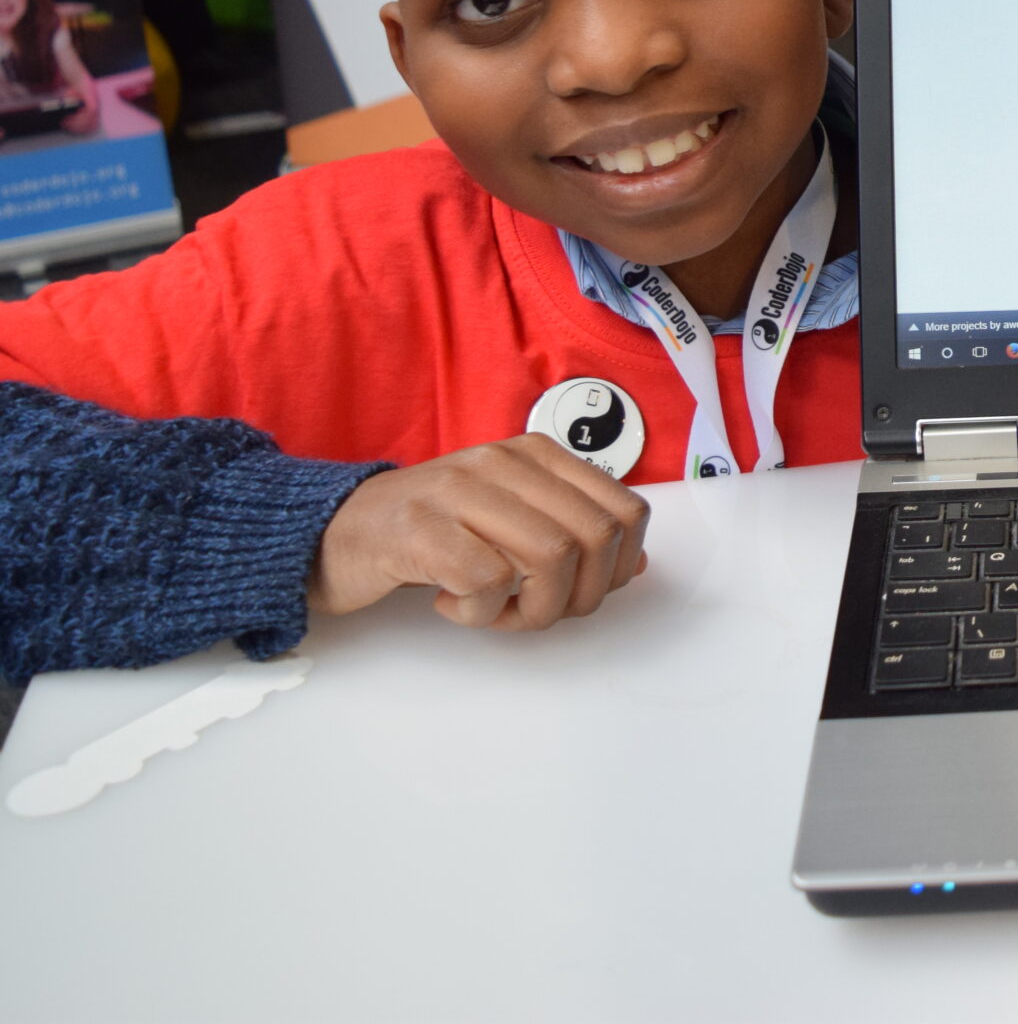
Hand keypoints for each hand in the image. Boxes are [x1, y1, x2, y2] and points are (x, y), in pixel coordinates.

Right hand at [310, 435, 650, 629]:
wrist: (332, 533)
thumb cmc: (431, 533)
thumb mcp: (511, 521)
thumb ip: (570, 532)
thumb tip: (633, 565)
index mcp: (535, 455)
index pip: (626, 510)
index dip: (618, 568)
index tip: (580, 592)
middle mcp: (503, 462)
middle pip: (594, 539)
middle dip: (579, 597)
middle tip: (534, 612)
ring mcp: (459, 491)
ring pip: (551, 558)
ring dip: (532, 610)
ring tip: (495, 612)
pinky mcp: (419, 529)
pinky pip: (487, 583)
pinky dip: (480, 614)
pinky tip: (451, 604)